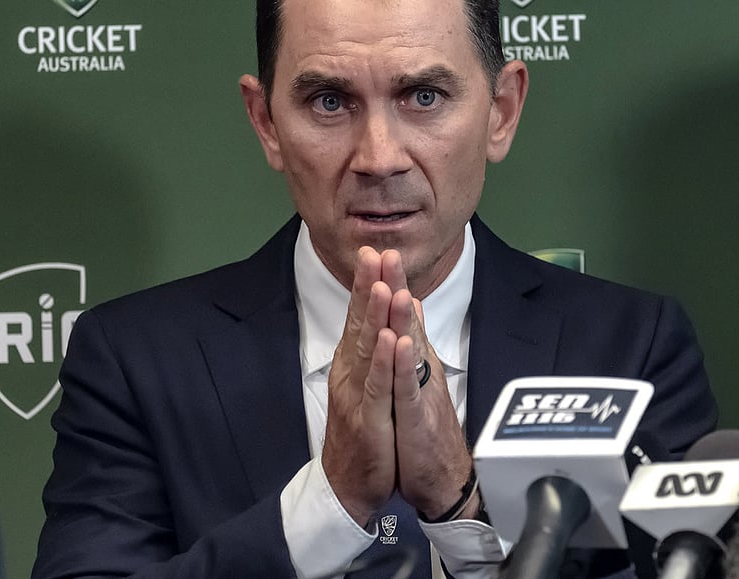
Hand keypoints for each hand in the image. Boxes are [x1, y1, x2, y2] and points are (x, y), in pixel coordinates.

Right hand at [320, 247, 397, 526]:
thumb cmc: (364, 436)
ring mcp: (357, 396)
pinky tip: (389, 339)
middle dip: (369, 287)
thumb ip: (377, 351)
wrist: (349, 487)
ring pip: (367, 349)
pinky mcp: (369, 420)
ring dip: (376, 316)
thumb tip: (389, 315)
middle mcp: (350, 374)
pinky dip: (383, 362)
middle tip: (375, 253)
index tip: (376, 252)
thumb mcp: (370, 387)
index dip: (368, 284)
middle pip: (360, 323)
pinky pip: (377, 386)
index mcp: (352, 365)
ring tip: (384, 285)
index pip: (360, 317)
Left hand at [384, 256, 474, 520]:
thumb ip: (416, 341)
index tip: (376, 252)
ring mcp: (420, 391)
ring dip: (400, 317)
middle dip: (394, 286)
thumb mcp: (417, 380)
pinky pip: (409, 387)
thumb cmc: (425, 431)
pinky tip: (399, 342)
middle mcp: (419, 369)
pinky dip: (403, 364)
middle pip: (405, 322)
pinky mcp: (419, 417)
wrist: (441, 479)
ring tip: (392, 286)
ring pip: (409, 348)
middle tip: (385, 252)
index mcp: (414, 361)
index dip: (387, 284)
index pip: (398, 317)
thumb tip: (414, 306)